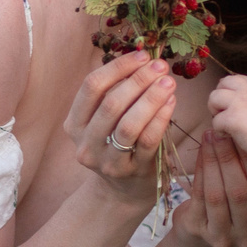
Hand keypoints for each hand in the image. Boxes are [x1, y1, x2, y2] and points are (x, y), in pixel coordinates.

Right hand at [66, 51, 178, 204]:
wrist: (122, 191)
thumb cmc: (117, 145)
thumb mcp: (105, 121)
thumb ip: (116, 93)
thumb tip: (143, 59)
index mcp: (74, 124)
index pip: (91, 87)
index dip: (118, 67)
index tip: (142, 55)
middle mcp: (85, 144)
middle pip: (111, 103)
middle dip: (138, 80)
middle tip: (160, 66)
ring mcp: (107, 161)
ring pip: (129, 124)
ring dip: (151, 98)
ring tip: (168, 82)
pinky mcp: (131, 172)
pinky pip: (148, 141)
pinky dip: (161, 119)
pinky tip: (171, 103)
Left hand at [174, 131, 246, 246]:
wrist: (201, 235)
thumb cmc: (234, 203)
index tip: (244, 132)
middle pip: (239, 191)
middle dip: (229, 157)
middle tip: (222, 131)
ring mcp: (224, 236)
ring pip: (217, 194)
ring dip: (212, 160)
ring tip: (210, 136)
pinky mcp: (198, 231)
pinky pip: (199, 196)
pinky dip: (200, 170)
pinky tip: (201, 150)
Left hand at [206, 73, 246, 155]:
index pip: (238, 79)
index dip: (230, 88)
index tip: (230, 99)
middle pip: (223, 83)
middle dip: (219, 96)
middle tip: (222, 111)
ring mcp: (238, 103)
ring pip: (214, 97)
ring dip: (215, 111)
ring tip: (223, 122)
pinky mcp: (230, 117)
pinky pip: (215, 121)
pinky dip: (219, 130)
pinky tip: (228, 135)